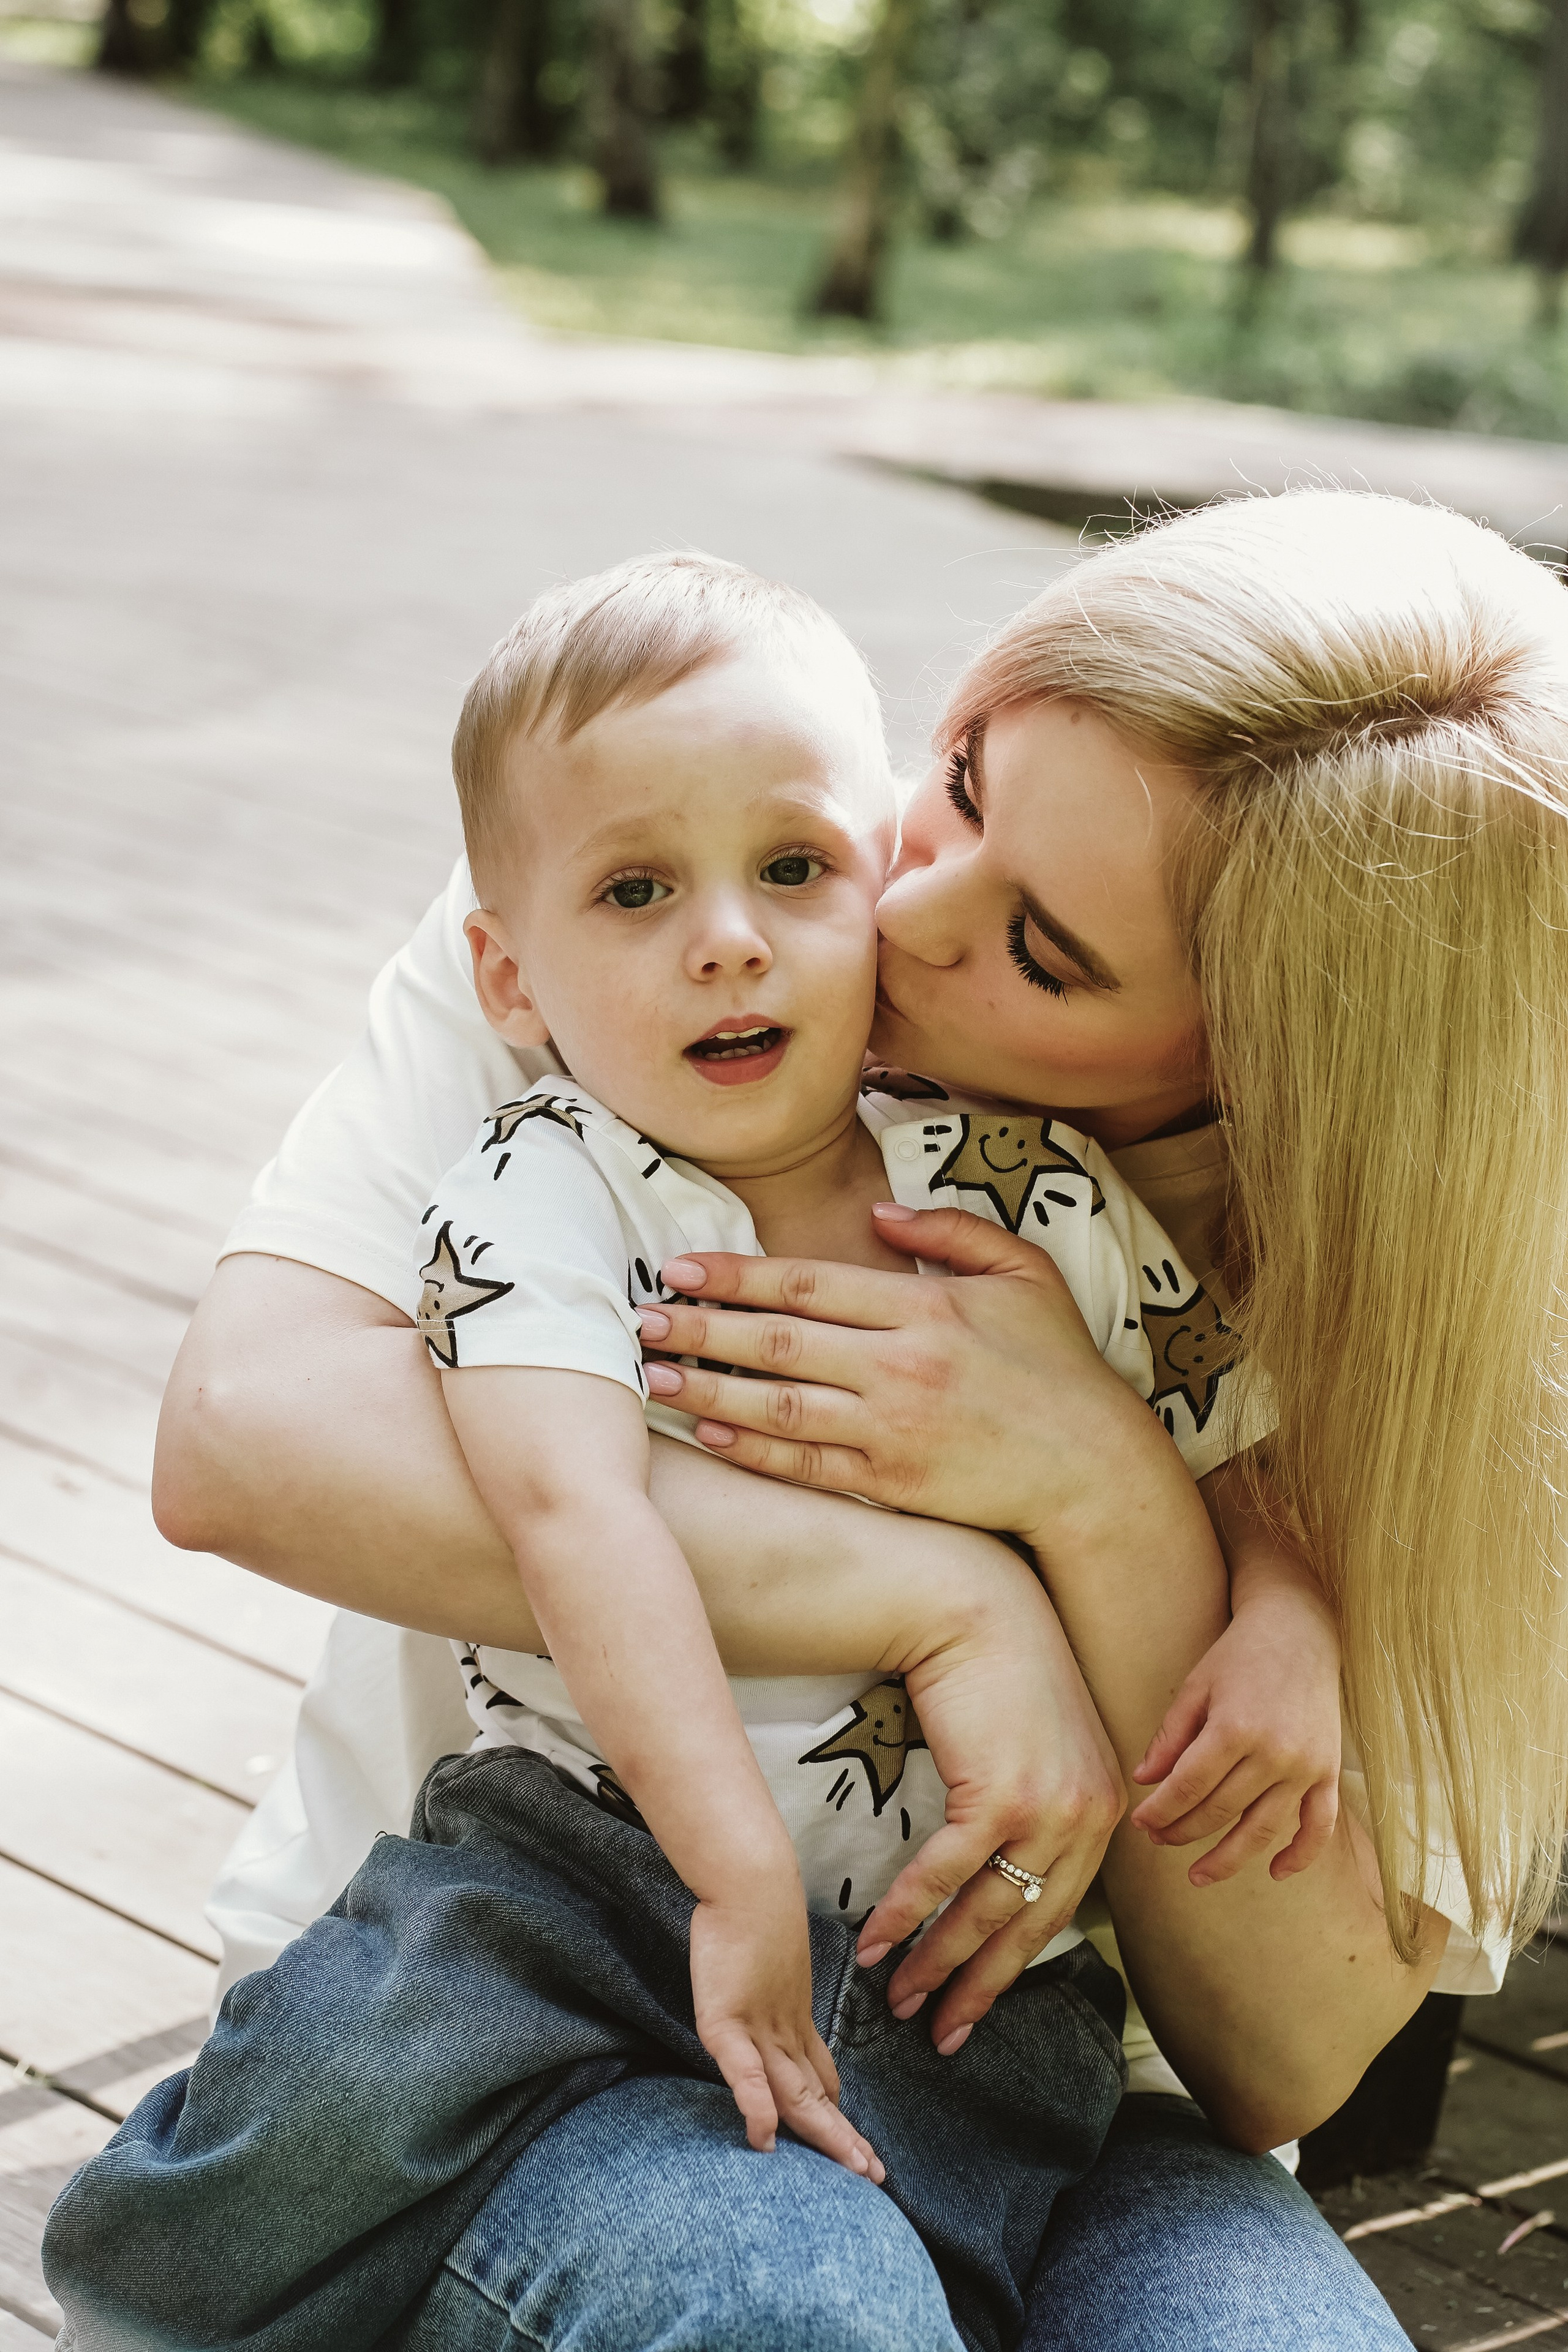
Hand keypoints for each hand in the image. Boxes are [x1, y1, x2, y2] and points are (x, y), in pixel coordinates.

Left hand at [640, 1205, 1155, 1549]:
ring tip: (652, 1377)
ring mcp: (893, 1431)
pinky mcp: (892, 1485)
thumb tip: (879, 1213)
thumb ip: (951, 1232)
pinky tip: (710, 1432)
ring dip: (709, 1389)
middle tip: (641, 1317)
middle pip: (778, 1340)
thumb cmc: (1061, 1368)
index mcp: (926, 1307)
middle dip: (703, 1327)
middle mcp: (901, 1366)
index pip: (809, 1281)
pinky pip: (806, 1465)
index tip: (682, 1265)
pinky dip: (753, 1449)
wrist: (1096, 1472)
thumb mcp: (1025, 1274)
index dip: (737, 1273)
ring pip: (779, 1406)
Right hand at [690, 1887, 885, 2179]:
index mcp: (791, 2022)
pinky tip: (764, 2136)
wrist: (746, 1879)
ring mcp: (757, 2028)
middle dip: (842, 2140)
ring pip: (794, 2092)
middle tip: (873, 2177)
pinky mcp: (725, 2020)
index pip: (819, 2081)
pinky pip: (744, 2071)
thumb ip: (772, 2010)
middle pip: (816, 2097)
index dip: (838, 2118)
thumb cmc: (752, 1917)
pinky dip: (757, 2105)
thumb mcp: (767, 1971)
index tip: (859, 2150)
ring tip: (849, 2169)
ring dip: (822, 2134)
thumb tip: (778, 2036)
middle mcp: (782, 2033)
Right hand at [856, 1553, 1124, 2052]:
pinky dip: (908, 1912)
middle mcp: (1087, 1817)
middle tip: (941, 2033)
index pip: (1057, 1911)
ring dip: (936, 1961)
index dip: (1011, 1966)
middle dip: (977, 1986)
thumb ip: (1041, 1810)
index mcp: (1101, 1812)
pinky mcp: (999, 1794)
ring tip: (900, 1999)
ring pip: (986, 1909)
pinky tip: (878, 1941)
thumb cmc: (997, 1675)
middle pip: (1027, 1926)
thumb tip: (1011, 1873)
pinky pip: (947, 1873)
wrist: (973, 1608)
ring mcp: (1047, 1809)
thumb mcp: (1041, 1747)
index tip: (974, 2007)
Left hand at [1128, 1585, 1340, 1885]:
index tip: (1141, 1824)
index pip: (1189, 1786)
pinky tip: (1275, 1872)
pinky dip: (1301, 1854)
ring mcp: (1306, 1766)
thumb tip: (1145, 1780)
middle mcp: (1274, 1753)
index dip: (1161, 1811)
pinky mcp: (1329, 1770)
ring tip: (1199, 1875)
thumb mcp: (1196, 1687)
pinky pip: (1320, 1825)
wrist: (1299, 1630)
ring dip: (1229, 1858)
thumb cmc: (1239, 1655)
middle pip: (1221, 1810)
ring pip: (1263, 1828)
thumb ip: (1171, 1736)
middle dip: (1183, 1831)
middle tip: (1159, 1840)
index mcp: (1234, 1729)